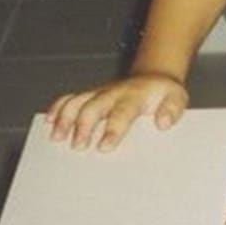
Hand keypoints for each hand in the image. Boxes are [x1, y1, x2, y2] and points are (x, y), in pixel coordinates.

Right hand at [46, 74, 189, 151]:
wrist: (154, 77)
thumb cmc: (163, 95)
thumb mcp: (177, 98)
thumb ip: (173, 109)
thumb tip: (164, 122)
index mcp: (135, 96)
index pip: (122, 112)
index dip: (113, 129)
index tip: (104, 146)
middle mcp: (114, 93)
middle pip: (94, 106)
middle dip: (83, 126)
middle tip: (77, 147)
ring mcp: (100, 93)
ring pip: (77, 101)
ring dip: (65, 118)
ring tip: (56, 137)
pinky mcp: (90, 95)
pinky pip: (71, 98)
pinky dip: (58, 108)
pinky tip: (48, 122)